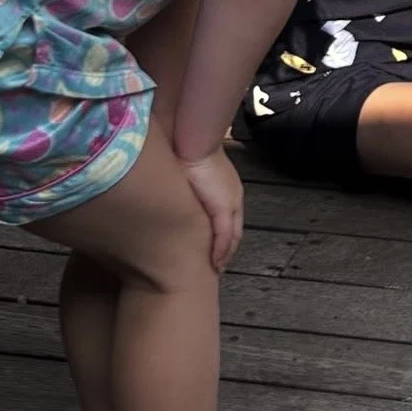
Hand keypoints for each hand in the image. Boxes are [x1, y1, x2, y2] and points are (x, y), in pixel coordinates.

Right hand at [181, 147, 244, 271]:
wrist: (192, 141)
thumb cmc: (186, 150)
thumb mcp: (188, 170)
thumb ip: (187, 184)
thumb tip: (177, 187)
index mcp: (225, 187)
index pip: (229, 216)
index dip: (223, 233)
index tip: (215, 247)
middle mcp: (232, 196)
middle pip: (234, 229)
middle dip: (226, 247)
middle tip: (217, 265)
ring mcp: (230, 203)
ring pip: (231, 236)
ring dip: (224, 253)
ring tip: (216, 269)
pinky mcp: (223, 208)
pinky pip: (225, 237)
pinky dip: (220, 252)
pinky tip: (215, 264)